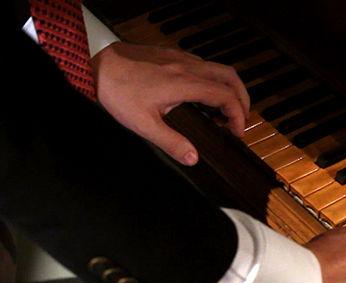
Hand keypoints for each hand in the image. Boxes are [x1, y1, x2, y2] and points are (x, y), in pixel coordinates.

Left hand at [91, 42, 248, 165]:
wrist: (95, 63)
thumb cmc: (117, 91)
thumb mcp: (142, 124)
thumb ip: (171, 142)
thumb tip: (193, 159)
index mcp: (186, 84)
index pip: (227, 96)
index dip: (238, 115)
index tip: (236, 131)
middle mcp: (188, 67)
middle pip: (231, 77)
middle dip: (242, 98)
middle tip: (240, 118)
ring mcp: (180, 57)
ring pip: (218, 68)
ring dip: (229, 87)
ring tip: (224, 108)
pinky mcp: (170, 53)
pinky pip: (203, 64)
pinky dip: (213, 79)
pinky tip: (201, 92)